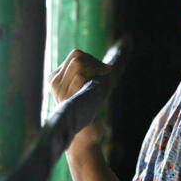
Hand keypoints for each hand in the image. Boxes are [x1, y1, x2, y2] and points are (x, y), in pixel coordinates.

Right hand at [48, 49, 122, 180]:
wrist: (85, 137)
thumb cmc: (90, 110)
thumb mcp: (90, 86)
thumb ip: (94, 68)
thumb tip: (126, 43)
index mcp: (56, 77)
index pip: (76, 54)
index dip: (94, 59)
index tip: (103, 72)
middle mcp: (54, 82)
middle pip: (78, 55)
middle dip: (96, 62)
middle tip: (105, 75)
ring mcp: (59, 89)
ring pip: (79, 62)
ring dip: (96, 69)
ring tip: (101, 82)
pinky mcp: (67, 95)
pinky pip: (81, 74)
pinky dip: (95, 76)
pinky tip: (101, 85)